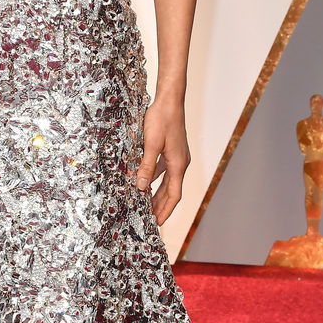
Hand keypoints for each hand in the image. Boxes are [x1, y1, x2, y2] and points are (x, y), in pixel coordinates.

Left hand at [132, 95, 190, 225]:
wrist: (169, 100)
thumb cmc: (162, 120)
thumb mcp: (151, 145)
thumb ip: (146, 166)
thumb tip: (141, 186)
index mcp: (178, 164)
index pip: (174, 195)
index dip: (165, 210)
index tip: (158, 222)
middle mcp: (180, 163)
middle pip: (171, 190)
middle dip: (161, 205)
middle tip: (150, 218)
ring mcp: (177, 156)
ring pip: (167, 180)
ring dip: (157, 193)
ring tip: (146, 204)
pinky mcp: (171, 149)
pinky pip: (163, 169)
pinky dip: (154, 177)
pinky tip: (144, 180)